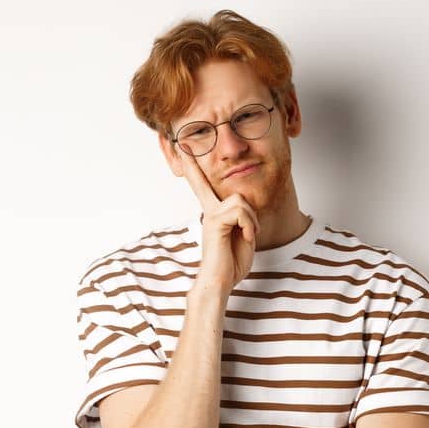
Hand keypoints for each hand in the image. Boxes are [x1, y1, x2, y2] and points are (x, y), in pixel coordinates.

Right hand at [178, 150, 259, 293]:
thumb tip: (245, 207)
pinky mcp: (215, 223)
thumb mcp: (242, 236)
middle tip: (177, 145)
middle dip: (190, 166)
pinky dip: (250, 226)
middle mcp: (209, 212)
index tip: (181, 150)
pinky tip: (246, 238)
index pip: (203, 188)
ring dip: (251, 219)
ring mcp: (210, 216)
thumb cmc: (231, 263)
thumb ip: (243, 220)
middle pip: (202, 183)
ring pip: (240, 200)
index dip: (192, 169)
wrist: (220, 282)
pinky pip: (240, 212)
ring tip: (248, 234)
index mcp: (215, 214)